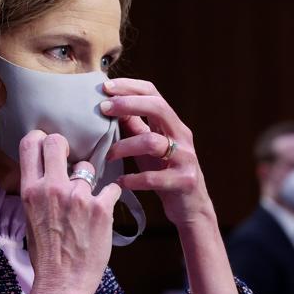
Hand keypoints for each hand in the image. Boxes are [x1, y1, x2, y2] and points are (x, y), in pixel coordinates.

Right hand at [16, 131, 121, 293]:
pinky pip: (112, 188)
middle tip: (72, 159)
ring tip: (88, 202)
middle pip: (57, 141)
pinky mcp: (101, 208)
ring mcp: (78, 196)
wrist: (63, 283)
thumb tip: (47, 172)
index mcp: (30, 191)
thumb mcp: (30, 217)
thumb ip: (38, 191)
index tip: (49, 144)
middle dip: (65, 145)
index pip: (30, 143)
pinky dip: (110, 197)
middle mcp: (52, 189)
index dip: (41, 138)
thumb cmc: (45, 254)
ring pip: (88, 167)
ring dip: (90, 181)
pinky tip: (105, 210)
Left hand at [101, 79, 212, 226]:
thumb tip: (110, 105)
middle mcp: (182, 136)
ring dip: (124, 146)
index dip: (130, 86)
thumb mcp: (150, 146)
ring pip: (152, 142)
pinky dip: (133, 179)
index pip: (153, 93)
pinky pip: (153, 178)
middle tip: (103, 109)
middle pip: (158, 108)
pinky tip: (120, 182)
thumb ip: (135, 126)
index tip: (105, 87)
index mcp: (172, 124)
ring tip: (107, 155)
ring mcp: (185, 158)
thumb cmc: (165, 172)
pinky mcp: (183, 181)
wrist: (191, 207)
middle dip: (128, 104)